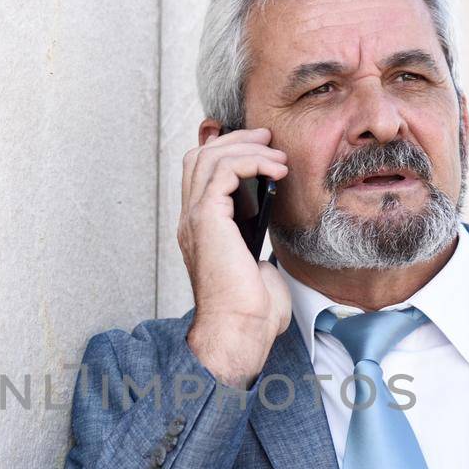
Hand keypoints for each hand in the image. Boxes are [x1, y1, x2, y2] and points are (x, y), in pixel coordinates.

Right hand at [177, 127, 292, 388]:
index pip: (200, 175)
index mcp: (200, 231)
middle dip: (235, 139)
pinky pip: (223, 170)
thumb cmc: (250, 312)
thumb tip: (268, 251)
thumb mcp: (258, 271)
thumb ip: (258, 253)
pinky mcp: (207, 219)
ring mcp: (195, 218)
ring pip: (208, 157)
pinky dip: (250, 161)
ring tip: (277, 155)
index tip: (262, 150)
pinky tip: (275, 170)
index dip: (227, 152)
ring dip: (247, 148)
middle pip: (199, 156)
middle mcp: (191, 221)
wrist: (239, 330)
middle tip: (267, 139)